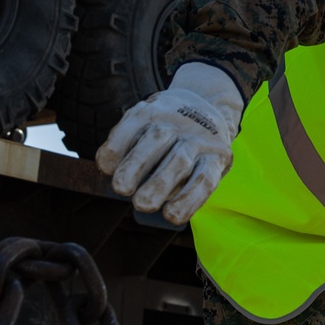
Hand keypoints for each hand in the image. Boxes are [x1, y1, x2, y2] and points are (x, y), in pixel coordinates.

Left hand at [96, 63, 242, 224]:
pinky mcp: (218, 156)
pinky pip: (204, 180)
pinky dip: (188, 200)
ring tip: (142, 205)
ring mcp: (199, 139)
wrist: (209, 108)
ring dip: (159, 185)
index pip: (133, 124)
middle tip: (121, 189)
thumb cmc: (166, 126)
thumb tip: (109, 168)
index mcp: (153, 110)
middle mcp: (178, 121)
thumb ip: (126, 141)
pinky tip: (172, 216)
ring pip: (179, 161)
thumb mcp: (145, 121)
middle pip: (156, 140)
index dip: (116, 147)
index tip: (106, 168)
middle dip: (135, 165)